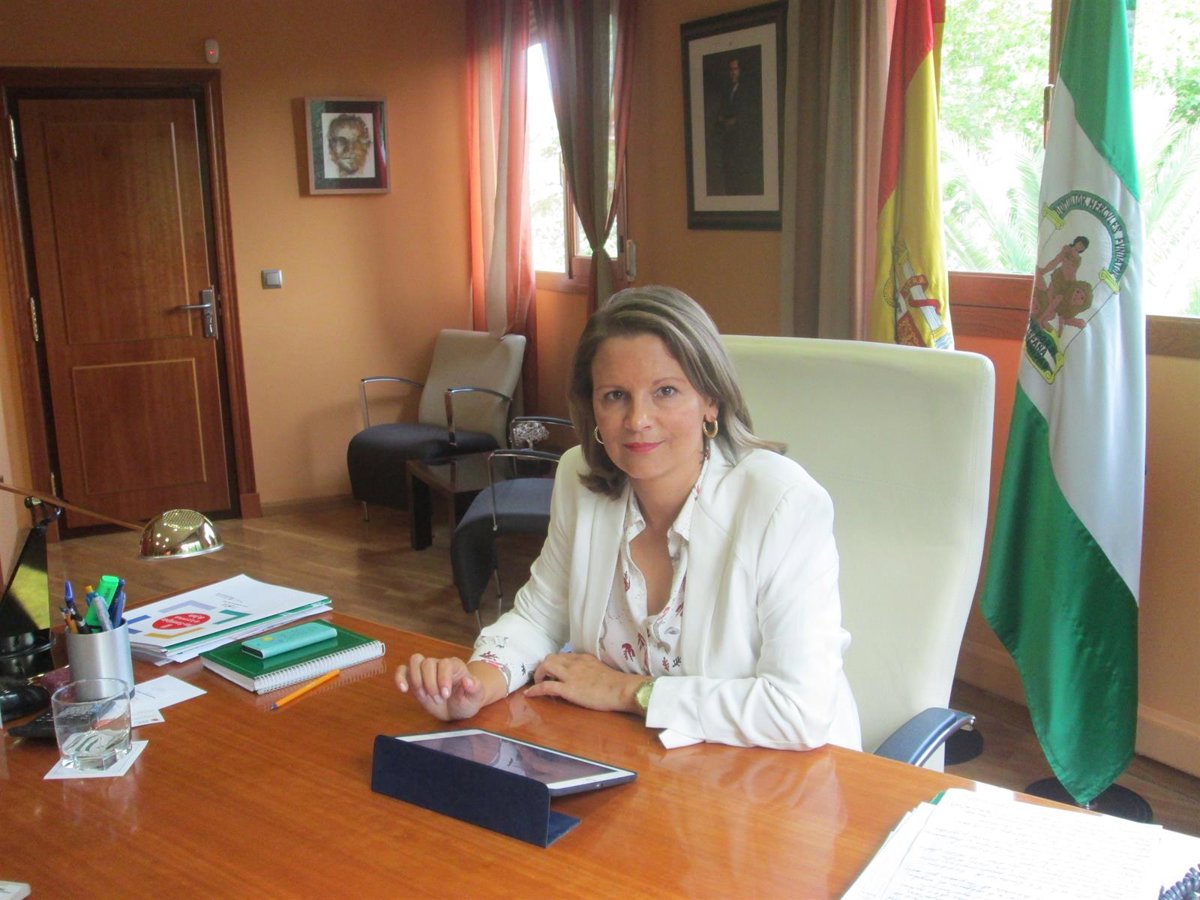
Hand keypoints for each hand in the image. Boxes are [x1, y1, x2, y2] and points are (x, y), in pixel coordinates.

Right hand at [394, 654, 501, 720]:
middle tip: (438, 699)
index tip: (445, 695)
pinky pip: (403, 670)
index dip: (443, 678)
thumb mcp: (476, 697)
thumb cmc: (467, 700)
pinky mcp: (415, 679)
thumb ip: (475, 688)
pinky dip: (400, 678)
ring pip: (415, 661)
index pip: (444, 664)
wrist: (458, 707)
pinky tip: (404, 689)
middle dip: (430, 684)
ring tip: (424, 695)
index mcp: (455, 666)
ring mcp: (425, 671)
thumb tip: (467, 680)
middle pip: (427, 663)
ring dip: (416, 680)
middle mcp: (439, 664)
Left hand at [525, 652, 643, 713]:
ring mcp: (570, 675)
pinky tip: (529, 694)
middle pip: (551, 658)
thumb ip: (590, 670)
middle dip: (543, 667)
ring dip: (538, 675)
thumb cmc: (617, 684)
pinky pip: (546, 686)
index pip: (563, 655)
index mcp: (583, 658)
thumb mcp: (601, 670)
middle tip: (542, 677)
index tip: (553, 671)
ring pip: (546, 666)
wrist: (622, 689)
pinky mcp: (568, 689)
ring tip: (537, 683)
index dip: (555, 663)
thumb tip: (585, 677)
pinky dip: (535, 689)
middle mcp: (575, 662)